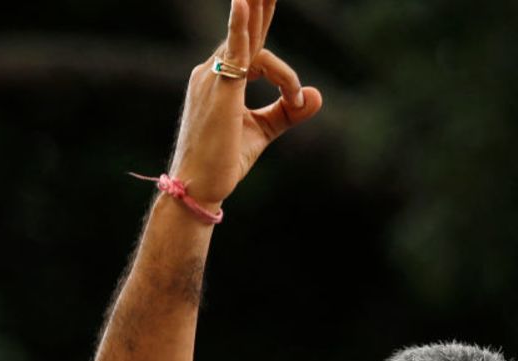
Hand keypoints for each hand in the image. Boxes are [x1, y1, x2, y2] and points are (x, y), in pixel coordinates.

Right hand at [169, 0, 322, 206]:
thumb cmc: (223, 160)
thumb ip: (288, 111)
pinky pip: (234, 52)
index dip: (280, 65)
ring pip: (248, 41)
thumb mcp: (262, 131)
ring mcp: (213, 78)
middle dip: (258, 4)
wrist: (200, 186)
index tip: (297, 100)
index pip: (252, 50)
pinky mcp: (220, 90)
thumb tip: (317, 95)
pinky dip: (241, 28)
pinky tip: (244, 4)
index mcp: (221, 79)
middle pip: (243, 29)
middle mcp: (212, 72)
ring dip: (259, 13)